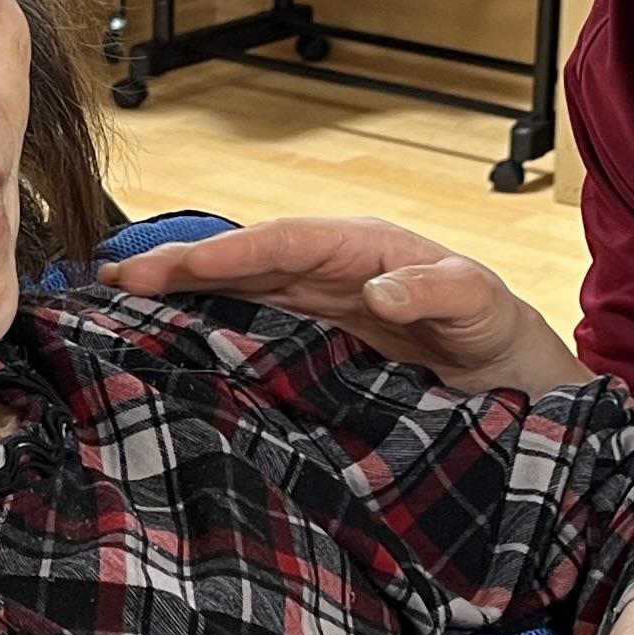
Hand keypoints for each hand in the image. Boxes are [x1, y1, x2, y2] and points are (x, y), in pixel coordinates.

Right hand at [101, 217, 579, 396]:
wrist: (521, 390)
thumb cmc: (502, 340)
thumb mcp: (484, 310)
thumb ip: (442, 290)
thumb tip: (377, 284)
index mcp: (366, 251)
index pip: (286, 244)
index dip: (228, 252)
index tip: (174, 265)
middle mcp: (332, 274)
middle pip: (245, 263)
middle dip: (180, 268)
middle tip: (111, 279)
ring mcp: (318, 313)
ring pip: (238, 296)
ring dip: (181, 298)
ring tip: (115, 303)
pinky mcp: (313, 353)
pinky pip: (252, 336)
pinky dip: (206, 334)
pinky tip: (162, 346)